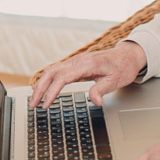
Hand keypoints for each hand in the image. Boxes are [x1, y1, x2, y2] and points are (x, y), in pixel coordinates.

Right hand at [29, 41, 146, 108]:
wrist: (127, 55)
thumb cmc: (122, 67)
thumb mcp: (115, 81)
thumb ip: (101, 90)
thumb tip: (94, 101)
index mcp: (86, 64)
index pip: (62, 78)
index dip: (51, 92)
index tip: (45, 104)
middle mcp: (78, 60)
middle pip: (51, 73)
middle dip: (40, 89)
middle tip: (33, 104)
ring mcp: (75, 60)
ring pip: (51, 70)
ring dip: (41, 84)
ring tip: (34, 99)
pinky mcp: (75, 63)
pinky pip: (56, 69)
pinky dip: (46, 78)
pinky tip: (42, 87)